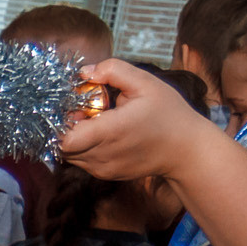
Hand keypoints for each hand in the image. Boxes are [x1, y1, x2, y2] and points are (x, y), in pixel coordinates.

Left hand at [59, 59, 216, 181]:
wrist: (186, 151)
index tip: (73, 105)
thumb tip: (84, 72)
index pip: (64, 138)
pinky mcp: (105, 174)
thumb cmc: (169, 114)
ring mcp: (102, 169)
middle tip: (84, 109)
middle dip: (65, 126)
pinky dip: (84, 146)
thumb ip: (113, 70)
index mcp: (110, 132)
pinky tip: (102, 132)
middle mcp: (101, 156)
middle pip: (62, 146)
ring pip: (69, 155)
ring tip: (96, 120)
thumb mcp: (146, 82)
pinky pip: (82, 160)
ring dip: (74, 137)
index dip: (60, 121)